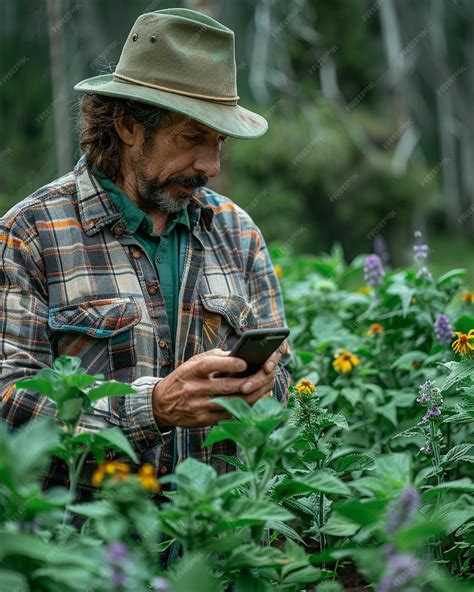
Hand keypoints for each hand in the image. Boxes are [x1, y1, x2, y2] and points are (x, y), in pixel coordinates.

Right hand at [152, 349, 279, 428]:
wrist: (161, 404)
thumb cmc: (183, 378)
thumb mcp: (192, 363)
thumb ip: (215, 357)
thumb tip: (239, 354)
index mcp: (191, 371)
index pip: (210, 365)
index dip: (228, 364)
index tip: (244, 362)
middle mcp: (194, 389)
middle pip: (227, 386)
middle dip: (250, 381)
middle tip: (265, 375)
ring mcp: (198, 406)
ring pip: (231, 402)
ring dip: (251, 396)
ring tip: (265, 388)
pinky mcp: (203, 420)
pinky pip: (228, 414)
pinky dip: (243, 408)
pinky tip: (254, 401)